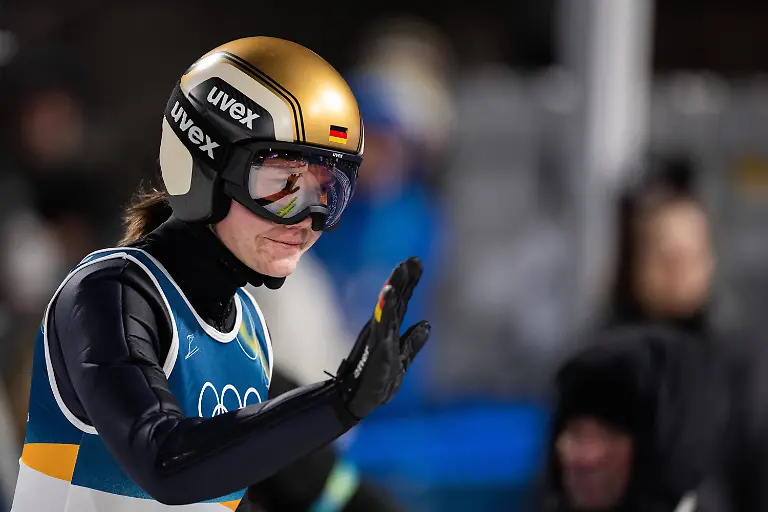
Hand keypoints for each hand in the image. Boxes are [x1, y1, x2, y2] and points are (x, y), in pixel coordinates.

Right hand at [336, 257, 430, 419]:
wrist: (360, 402)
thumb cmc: (379, 383)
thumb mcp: (402, 361)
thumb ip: (412, 343)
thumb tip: (427, 324)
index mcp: (390, 330)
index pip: (402, 301)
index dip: (410, 282)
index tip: (416, 261)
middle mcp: (384, 329)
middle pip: (396, 299)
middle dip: (404, 279)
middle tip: (412, 259)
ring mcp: (379, 337)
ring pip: (388, 308)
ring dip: (394, 288)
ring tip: (400, 269)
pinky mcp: (376, 347)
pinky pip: (382, 324)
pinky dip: (386, 308)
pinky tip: (389, 293)